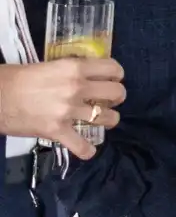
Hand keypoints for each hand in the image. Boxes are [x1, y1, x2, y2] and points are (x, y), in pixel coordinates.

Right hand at [0, 58, 125, 159]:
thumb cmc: (16, 79)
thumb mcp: (50, 66)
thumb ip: (72, 71)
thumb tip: (89, 75)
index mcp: (74, 68)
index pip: (113, 69)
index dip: (117, 75)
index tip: (112, 80)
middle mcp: (76, 88)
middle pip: (118, 93)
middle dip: (117, 98)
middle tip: (108, 101)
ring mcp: (68, 111)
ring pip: (109, 119)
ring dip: (108, 121)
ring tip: (100, 121)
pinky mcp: (57, 131)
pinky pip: (83, 147)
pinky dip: (86, 151)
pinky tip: (85, 149)